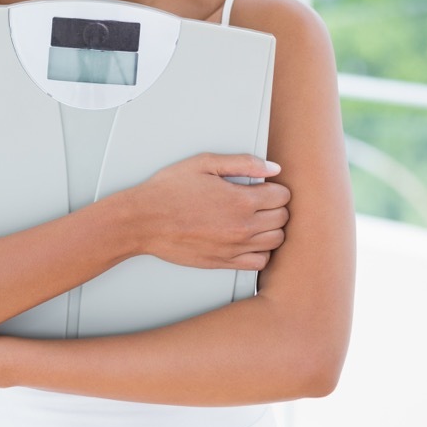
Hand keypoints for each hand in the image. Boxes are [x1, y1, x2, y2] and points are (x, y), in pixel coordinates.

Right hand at [122, 153, 289, 270]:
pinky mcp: (224, 263)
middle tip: (260, 200)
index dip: (275, 188)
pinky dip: (260, 251)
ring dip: (272, 228)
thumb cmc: (168, 190)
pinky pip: (260, 262)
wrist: (143, 220)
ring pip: (276, 241)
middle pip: (283, 218)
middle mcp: (242, 227)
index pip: (282, 196)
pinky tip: (249, 239)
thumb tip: (273, 169)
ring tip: (256, 219)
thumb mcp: (204, 163)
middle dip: (276, 206)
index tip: (265, 186)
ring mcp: (234, 248)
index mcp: (240, 200)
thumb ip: (243, 163)